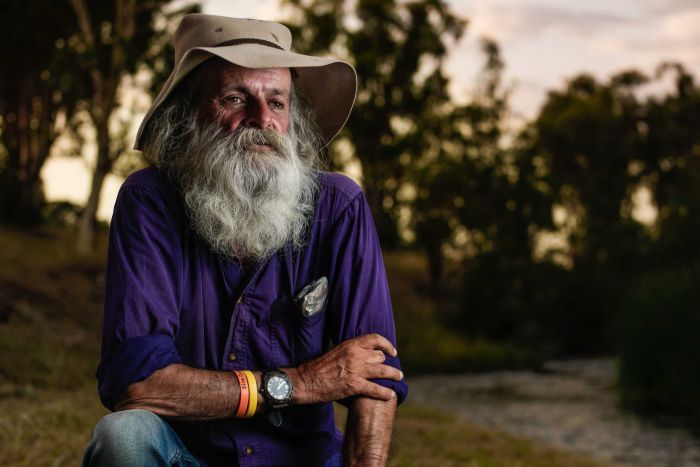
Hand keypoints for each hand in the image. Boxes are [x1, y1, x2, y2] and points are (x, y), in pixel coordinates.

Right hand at [285, 333, 402, 403]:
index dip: (387, 345)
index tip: (392, 352)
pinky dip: (384, 393)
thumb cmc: (319, 367)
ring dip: (393, 376)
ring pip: (383, 371)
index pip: (375, 339)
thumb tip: (363, 353)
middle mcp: (355, 355)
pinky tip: (390, 395)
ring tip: (398, 378)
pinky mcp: (354, 386)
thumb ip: (350, 351)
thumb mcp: (336, 351)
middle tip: (392, 370)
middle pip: (380, 357)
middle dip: (387, 364)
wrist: (306, 381)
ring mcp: (356, 370)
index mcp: (350, 345)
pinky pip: (375, 389)